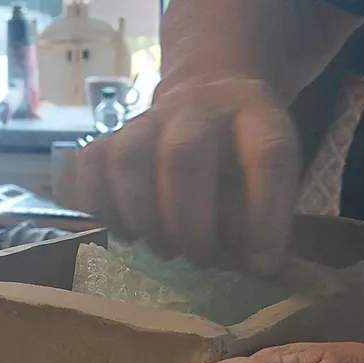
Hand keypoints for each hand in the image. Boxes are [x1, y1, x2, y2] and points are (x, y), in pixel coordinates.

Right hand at [77, 77, 299, 274]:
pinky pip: (92, 165)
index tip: (260, 264)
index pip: (266, 155)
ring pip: (128, 159)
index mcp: (255, 112)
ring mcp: (151, 118)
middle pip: (183, 155)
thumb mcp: (272, 176)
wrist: (208, 96)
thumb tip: (249, 265)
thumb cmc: (242, 158)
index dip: (265, 214)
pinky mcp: (113, 134)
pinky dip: (105, 209)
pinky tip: (129, 235)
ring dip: (145, 218)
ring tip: (166, 251)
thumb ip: (263, 216)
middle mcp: (201, 107)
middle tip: (201, 259)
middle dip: (189, 221)